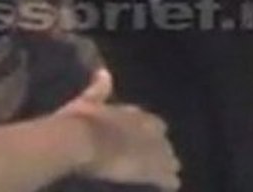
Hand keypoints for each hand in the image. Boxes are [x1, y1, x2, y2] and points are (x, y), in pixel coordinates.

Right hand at [57, 69, 181, 190]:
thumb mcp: (87, 101)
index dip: (150, 129)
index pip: (151, 121)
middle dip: (161, 147)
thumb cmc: (79, 120)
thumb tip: (104, 72)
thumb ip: (99, 89)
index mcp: (131, 113)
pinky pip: (166, 177)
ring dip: (167, 164)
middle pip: (163, 140)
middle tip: (158, 157)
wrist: (80, 140)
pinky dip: (168, 180)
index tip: (147, 135)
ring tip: (169, 172)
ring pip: (168, 158)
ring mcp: (149, 150)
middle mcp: (145, 129)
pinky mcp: (148, 169)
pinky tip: (173, 185)